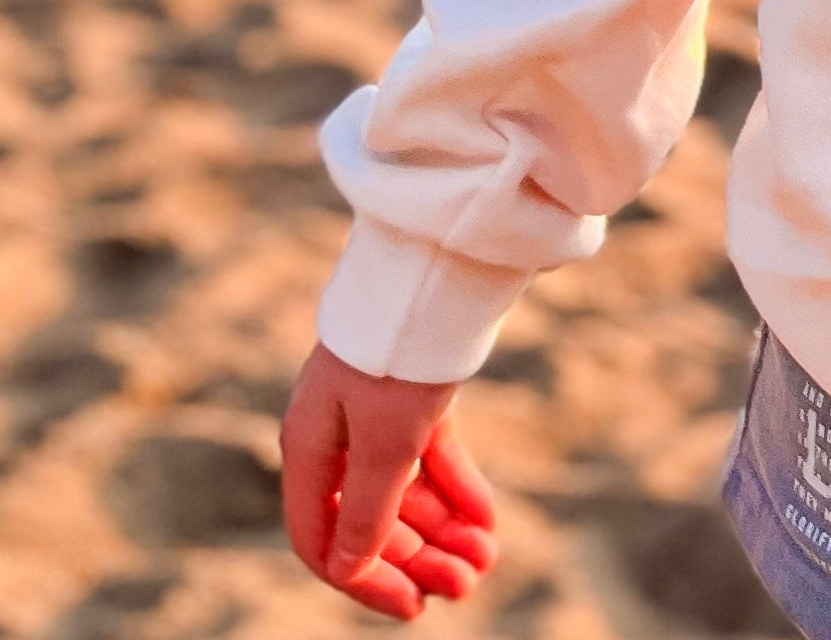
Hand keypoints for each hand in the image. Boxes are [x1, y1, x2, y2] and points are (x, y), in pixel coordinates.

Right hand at [279, 343, 498, 618]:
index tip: (412, 608)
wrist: (441, 258)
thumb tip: (350, 566)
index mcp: (308, 446)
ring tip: (485, 561)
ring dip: (444, 528)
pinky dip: (457, 485)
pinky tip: (488, 519)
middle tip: (468, 586)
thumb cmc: (401, 351)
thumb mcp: (387, 441)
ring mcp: (374, 409)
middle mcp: (334, 431)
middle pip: (371, 516)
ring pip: (406, 486)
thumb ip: (369, 508)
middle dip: (419, 556)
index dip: (365, 579)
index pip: (323, 539)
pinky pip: (431, 453)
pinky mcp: (414, 388)